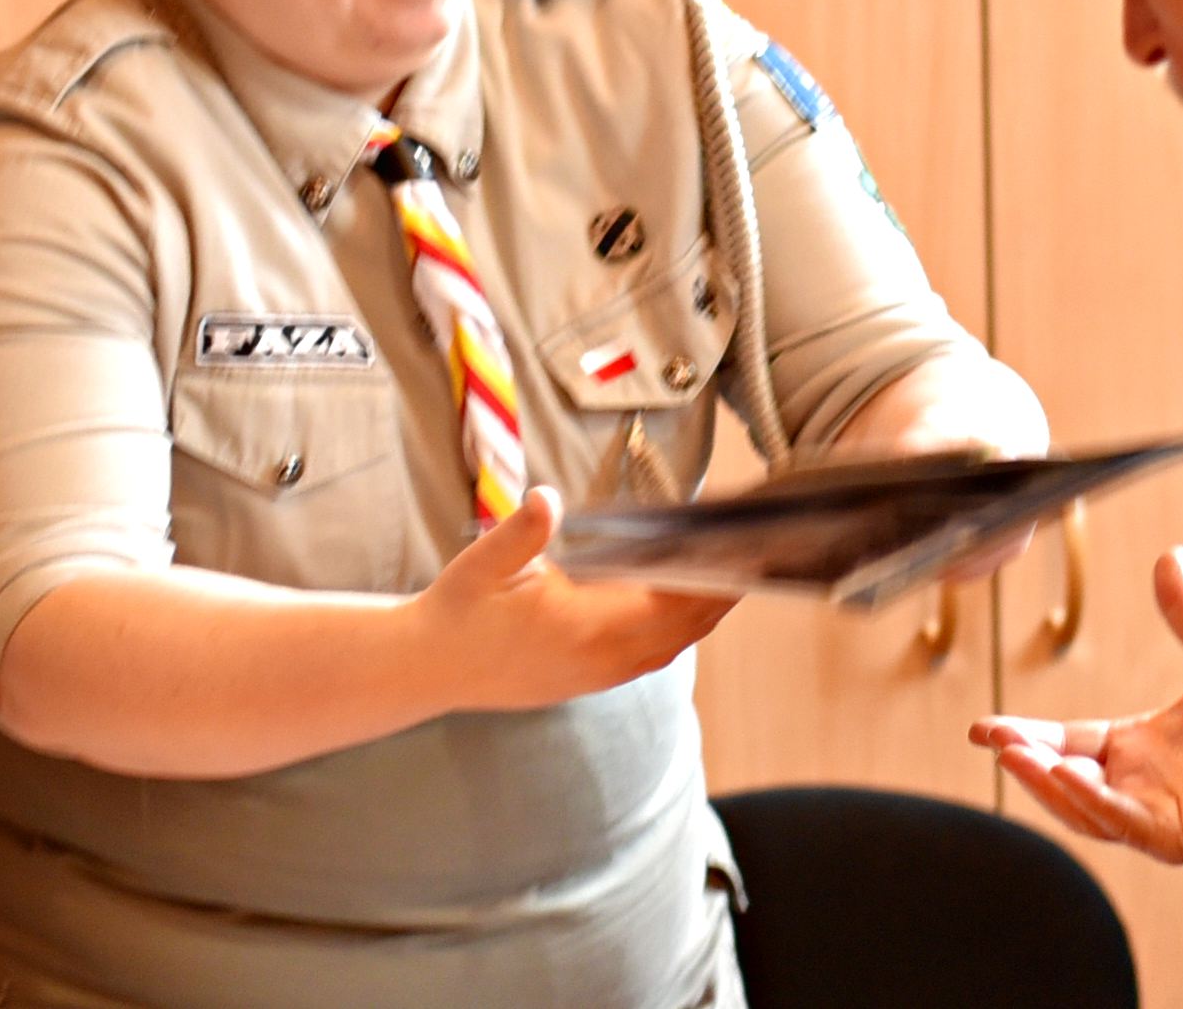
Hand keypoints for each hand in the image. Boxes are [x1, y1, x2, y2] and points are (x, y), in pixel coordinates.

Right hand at [409, 486, 739, 711]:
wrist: (424, 669)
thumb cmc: (456, 611)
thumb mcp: (482, 564)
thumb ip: (520, 533)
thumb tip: (545, 500)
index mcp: (587, 627)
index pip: (671, 603)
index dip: (714, 581)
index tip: (747, 554)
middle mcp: (602, 659)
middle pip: (685, 628)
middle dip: (722, 594)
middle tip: (759, 558)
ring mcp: (596, 676)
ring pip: (671, 647)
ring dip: (703, 616)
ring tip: (732, 577)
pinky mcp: (586, 683)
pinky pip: (650, 658)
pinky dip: (676, 633)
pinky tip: (684, 608)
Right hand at [969, 547, 1182, 863]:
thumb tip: (1173, 556)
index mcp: (1142, 747)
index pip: (1071, 743)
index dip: (1030, 737)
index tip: (988, 728)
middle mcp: (1140, 782)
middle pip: (1064, 778)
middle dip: (1025, 761)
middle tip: (993, 740)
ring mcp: (1152, 812)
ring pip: (1081, 805)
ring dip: (1044, 782)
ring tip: (1014, 754)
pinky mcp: (1170, 833)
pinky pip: (1119, 820)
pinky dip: (1088, 799)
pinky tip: (1064, 773)